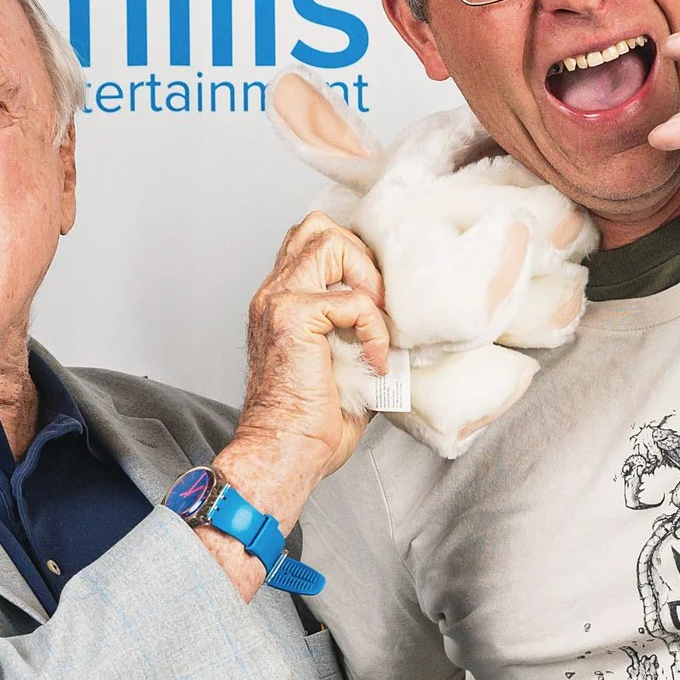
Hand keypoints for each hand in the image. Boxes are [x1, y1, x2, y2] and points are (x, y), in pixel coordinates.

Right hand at [216, 212, 390, 540]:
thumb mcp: (345, 366)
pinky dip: (374, 328)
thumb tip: (405, 328)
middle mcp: (274, 293)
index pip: (312, 242)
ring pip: (329, 241)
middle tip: (378, 304)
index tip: (379, 300)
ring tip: (376, 321)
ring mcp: (279, 301)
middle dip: (361, 256)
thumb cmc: (311, 424)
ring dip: (365, 277)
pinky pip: (352, 299)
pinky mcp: (293, 318)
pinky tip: (375, 360)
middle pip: (318, 226)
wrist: (284, 453)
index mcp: (281, 302)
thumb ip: (361, 334)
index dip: (354, 258)